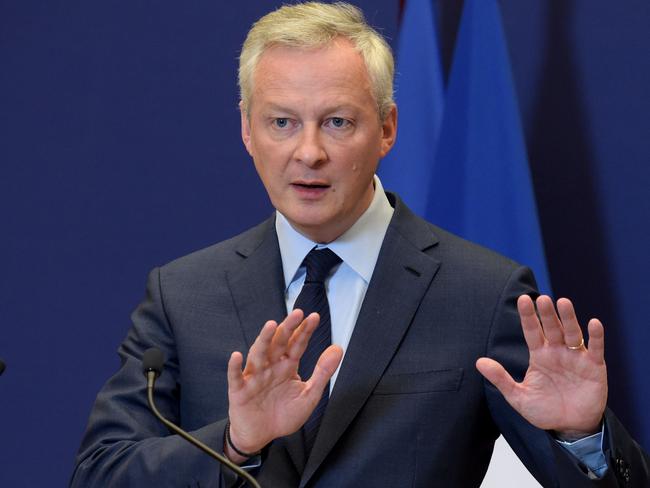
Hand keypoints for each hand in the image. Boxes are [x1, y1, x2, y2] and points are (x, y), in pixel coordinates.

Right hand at [225, 309, 342, 461]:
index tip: (314, 317)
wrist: (262, 436)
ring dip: (264, 339)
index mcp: (287, 366)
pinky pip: (236, 377)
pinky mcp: (239, 391)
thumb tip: (338, 349)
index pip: (297, 344)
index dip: (304, 331)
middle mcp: (270, 367)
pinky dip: (234, 367)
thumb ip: (323, 372)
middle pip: (278, 343)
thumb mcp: (309, 395)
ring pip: (258, 354)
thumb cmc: (283, 415)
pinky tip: (237, 356)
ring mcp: (254, 377)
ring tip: (271, 326)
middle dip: (287, 328)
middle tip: (296, 313)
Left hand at [476, 295, 606, 438]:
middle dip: (547, 314)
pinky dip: (596, 336)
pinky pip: (596, 349)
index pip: (532, 331)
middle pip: (552, 328)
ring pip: (573, 333)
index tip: (522, 299)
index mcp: (539, 355)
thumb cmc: (543, 410)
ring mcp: (576, 358)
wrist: (569, 428)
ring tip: (563, 303)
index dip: (528, 316)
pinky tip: (594, 323)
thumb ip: (500, 379)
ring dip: (569, 318)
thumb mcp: (518, 396)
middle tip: (542, 298)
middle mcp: (557, 352)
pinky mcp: (594, 367)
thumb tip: (478, 362)